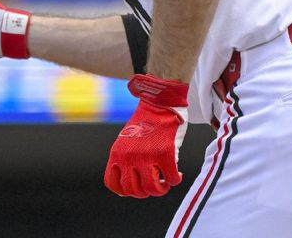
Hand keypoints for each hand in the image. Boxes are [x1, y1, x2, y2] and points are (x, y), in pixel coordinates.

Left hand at [104, 74, 188, 197]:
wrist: (160, 100)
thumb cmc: (147, 119)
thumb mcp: (128, 140)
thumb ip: (128, 158)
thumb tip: (137, 180)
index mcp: (117, 153)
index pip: (113, 184)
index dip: (125, 191)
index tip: (135, 187)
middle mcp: (129, 157)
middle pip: (133, 190)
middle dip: (144, 192)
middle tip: (154, 184)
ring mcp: (147, 156)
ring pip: (151, 188)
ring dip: (160, 190)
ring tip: (165, 183)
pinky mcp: (165, 153)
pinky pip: (171, 178)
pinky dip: (175, 180)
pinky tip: (177, 175)